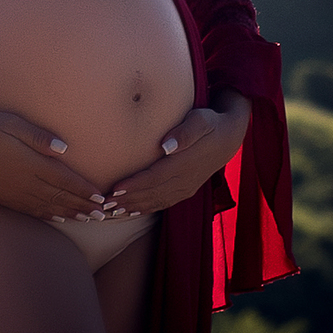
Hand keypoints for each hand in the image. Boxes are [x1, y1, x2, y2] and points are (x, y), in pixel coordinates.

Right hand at [0, 106, 106, 222]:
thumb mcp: (12, 124)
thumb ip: (39, 137)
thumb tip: (65, 150)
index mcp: (30, 163)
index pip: (64, 180)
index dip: (83, 190)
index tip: (101, 197)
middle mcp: (24, 183)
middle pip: (59, 198)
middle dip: (82, 206)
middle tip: (102, 215)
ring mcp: (13, 194)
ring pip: (47, 208)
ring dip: (69, 214)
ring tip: (86, 219)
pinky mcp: (3, 198)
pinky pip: (31, 211)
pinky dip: (48, 216)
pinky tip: (56, 218)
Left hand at [100, 93, 250, 218]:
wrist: (228, 138)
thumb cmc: (210, 123)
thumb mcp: (201, 121)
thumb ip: (185, 132)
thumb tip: (166, 146)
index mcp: (185, 164)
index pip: (155, 177)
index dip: (135, 185)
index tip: (115, 189)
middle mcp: (185, 181)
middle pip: (152, 193)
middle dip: (128, 200)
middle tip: (104, 205)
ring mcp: (186, 188)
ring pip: (156, 202)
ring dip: (134, 207)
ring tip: (112, 212)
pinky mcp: (186, 190)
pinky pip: (163, 203)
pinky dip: (146, 208)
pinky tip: (131, 211)